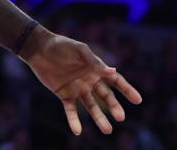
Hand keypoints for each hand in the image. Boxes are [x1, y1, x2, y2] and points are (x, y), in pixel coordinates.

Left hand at [22, 30, 142, 135]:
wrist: (39, 49)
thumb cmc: (61, 46)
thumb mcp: (78, 51)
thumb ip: (94, 62)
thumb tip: (113, 71)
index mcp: (95, 68)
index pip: (114, 80)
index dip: (126, 89)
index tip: (138, 100)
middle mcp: (89, 80)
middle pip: (105, 96)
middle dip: (114, 107)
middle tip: (121, 118)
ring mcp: (77, 88)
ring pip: (91, 107)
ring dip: (99, 118)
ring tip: (108, 130)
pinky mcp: (64, 95)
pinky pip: (71, 110)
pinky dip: (74, 121)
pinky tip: (78, 131)